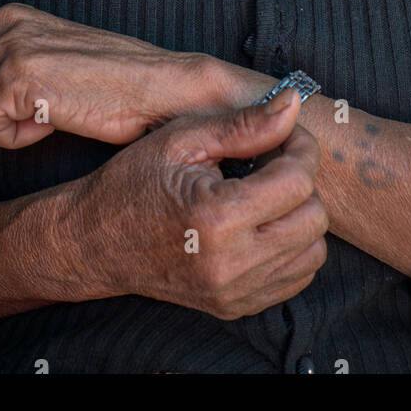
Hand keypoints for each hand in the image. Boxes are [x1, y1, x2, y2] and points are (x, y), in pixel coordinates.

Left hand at [0, 3, 257, 148]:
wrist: (156, 89)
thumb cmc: (107, 84)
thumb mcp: (43, 60)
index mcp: (6, 15)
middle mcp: (3, 24)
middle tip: (29, 117)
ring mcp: (10, 47)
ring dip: (1, 127)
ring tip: (45, 115)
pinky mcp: (19, 75)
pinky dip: (16, 139)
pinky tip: (51, 122)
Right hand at [64, 88, 328, 318]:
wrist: (96, 242)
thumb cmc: (136, 181)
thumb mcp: (182, 138)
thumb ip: (244, 123)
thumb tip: (293, 103)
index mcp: (217, 216)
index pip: (298, 181)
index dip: (301, 148)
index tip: (283, 135)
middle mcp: (231, 263)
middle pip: (314, 218)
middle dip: (302, 181)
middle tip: (272, 162)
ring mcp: (235, 292)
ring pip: (313, 251)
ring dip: (300, 216)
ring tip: (265, 193)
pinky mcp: (237, 306)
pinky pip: (296, 277)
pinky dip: (291, 247)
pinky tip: (261, 223)